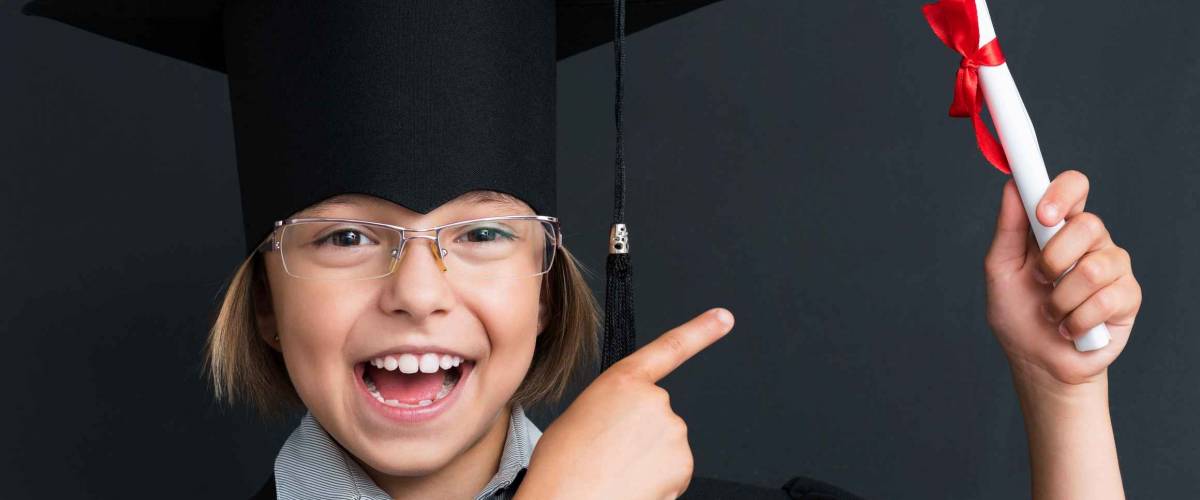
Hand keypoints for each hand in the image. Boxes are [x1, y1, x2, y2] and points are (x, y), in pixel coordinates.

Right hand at [515, 308, 734, 499]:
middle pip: (660, 418)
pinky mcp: (683, 464)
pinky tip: (632, 487)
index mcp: (622, 383)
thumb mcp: (578, 418)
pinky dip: (659, 484)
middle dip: (644, 438)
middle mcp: (655, 400)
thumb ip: (612, 408)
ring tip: (616, 475)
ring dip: (649, 464)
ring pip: (668, 449)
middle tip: (612, 457)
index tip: (724, 319)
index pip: (669, 348)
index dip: (701, 331)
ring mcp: (672, 431)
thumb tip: (622, 425)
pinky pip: (675, 473)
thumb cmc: (561, 468)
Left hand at [983, 171, 1141, 389]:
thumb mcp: (1001, 269)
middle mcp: (1091, 241)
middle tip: (1040, 281)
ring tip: (1051, 312)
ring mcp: (1113, 267)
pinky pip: (1105, 299)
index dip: (1062, 193)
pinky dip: (1076, 321)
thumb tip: (1012, 187)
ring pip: (1093, 268)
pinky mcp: (1128, 296)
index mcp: (1059, 227)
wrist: (1038, 362)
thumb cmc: (1018, 314)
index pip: (1075, 187)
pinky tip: (1070, 328)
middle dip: (1053, 260)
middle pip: (1088, 225)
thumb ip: (1008, 229)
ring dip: (1060, 299)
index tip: (1043, 216)